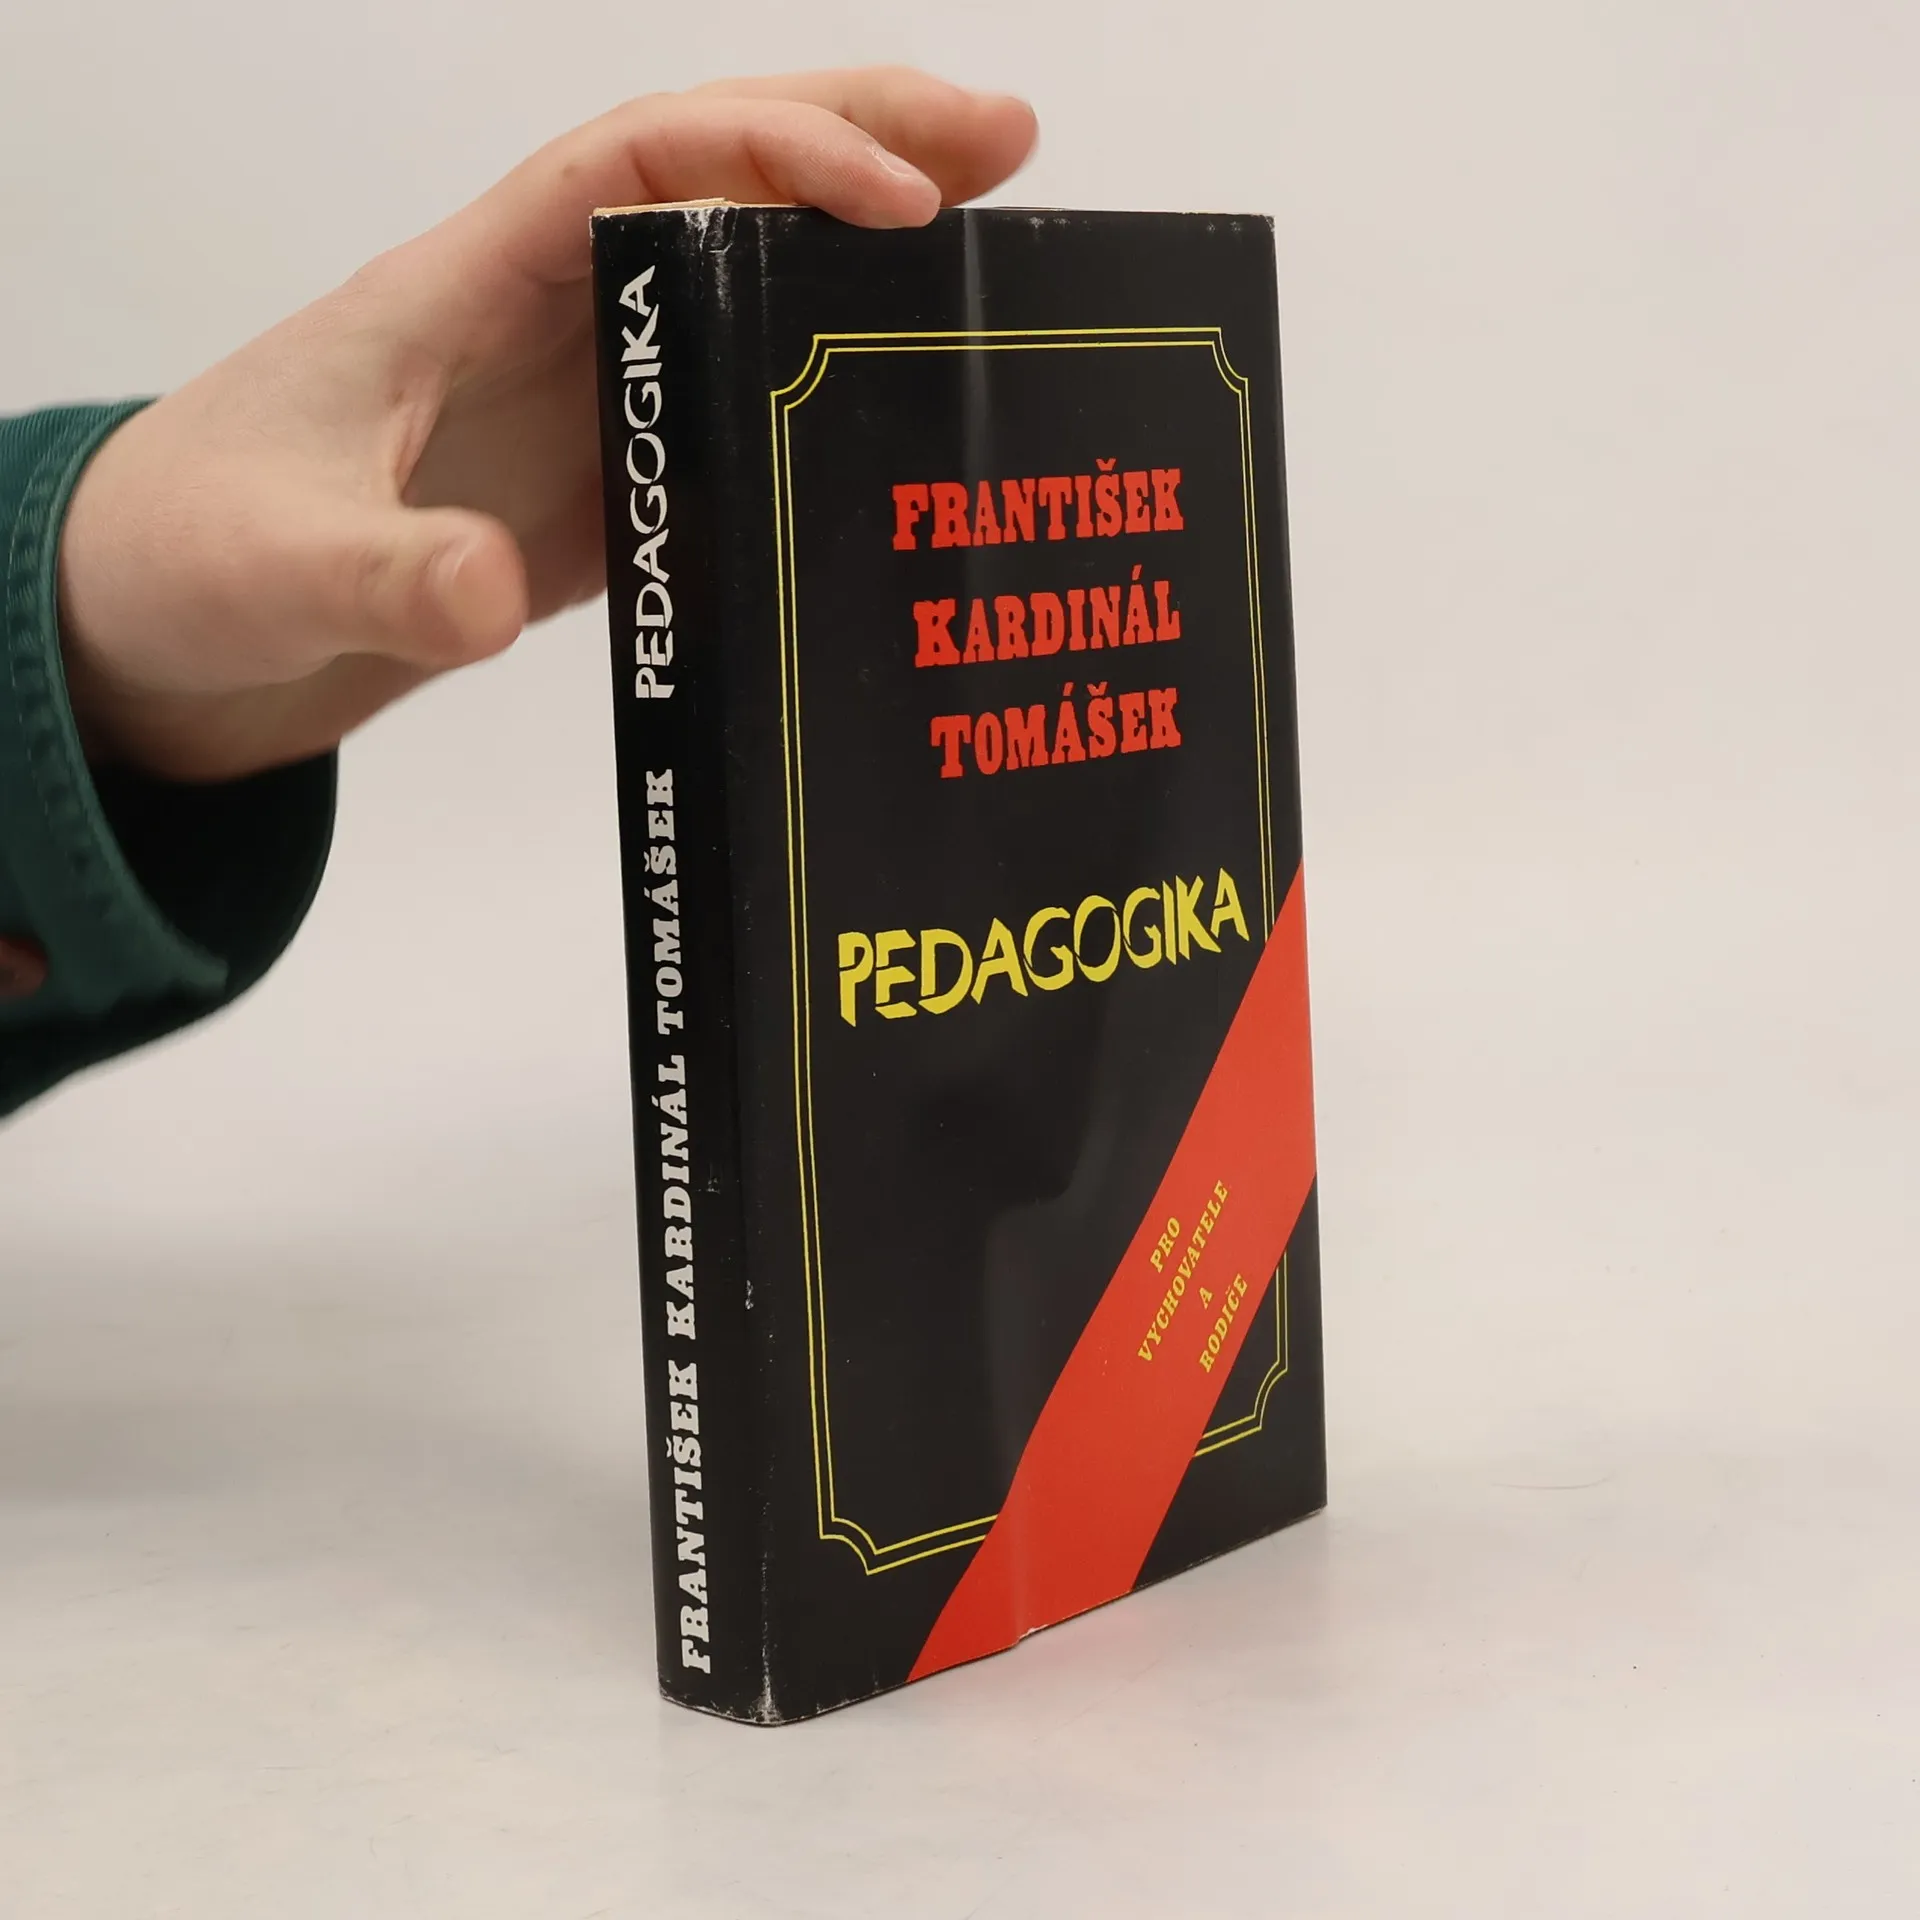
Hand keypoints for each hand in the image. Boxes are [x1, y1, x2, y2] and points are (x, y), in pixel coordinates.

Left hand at [56, 69, 1036, 781]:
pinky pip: (729, 412)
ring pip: (740, 289)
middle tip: (1014, 139)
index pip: (638, 164)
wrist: (170, 626)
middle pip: (717, 185)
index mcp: (469, 285)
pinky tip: (903, 414)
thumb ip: (382, 574)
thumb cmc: (193, 556)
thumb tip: (492, 592)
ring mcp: (581, 400)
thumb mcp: (276, 566)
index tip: (895, 199)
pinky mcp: (599, 485)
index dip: (772, 155)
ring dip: (864, 261)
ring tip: (1000, 247)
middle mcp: (543, 317)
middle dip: (861, 143)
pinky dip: (821, 395)